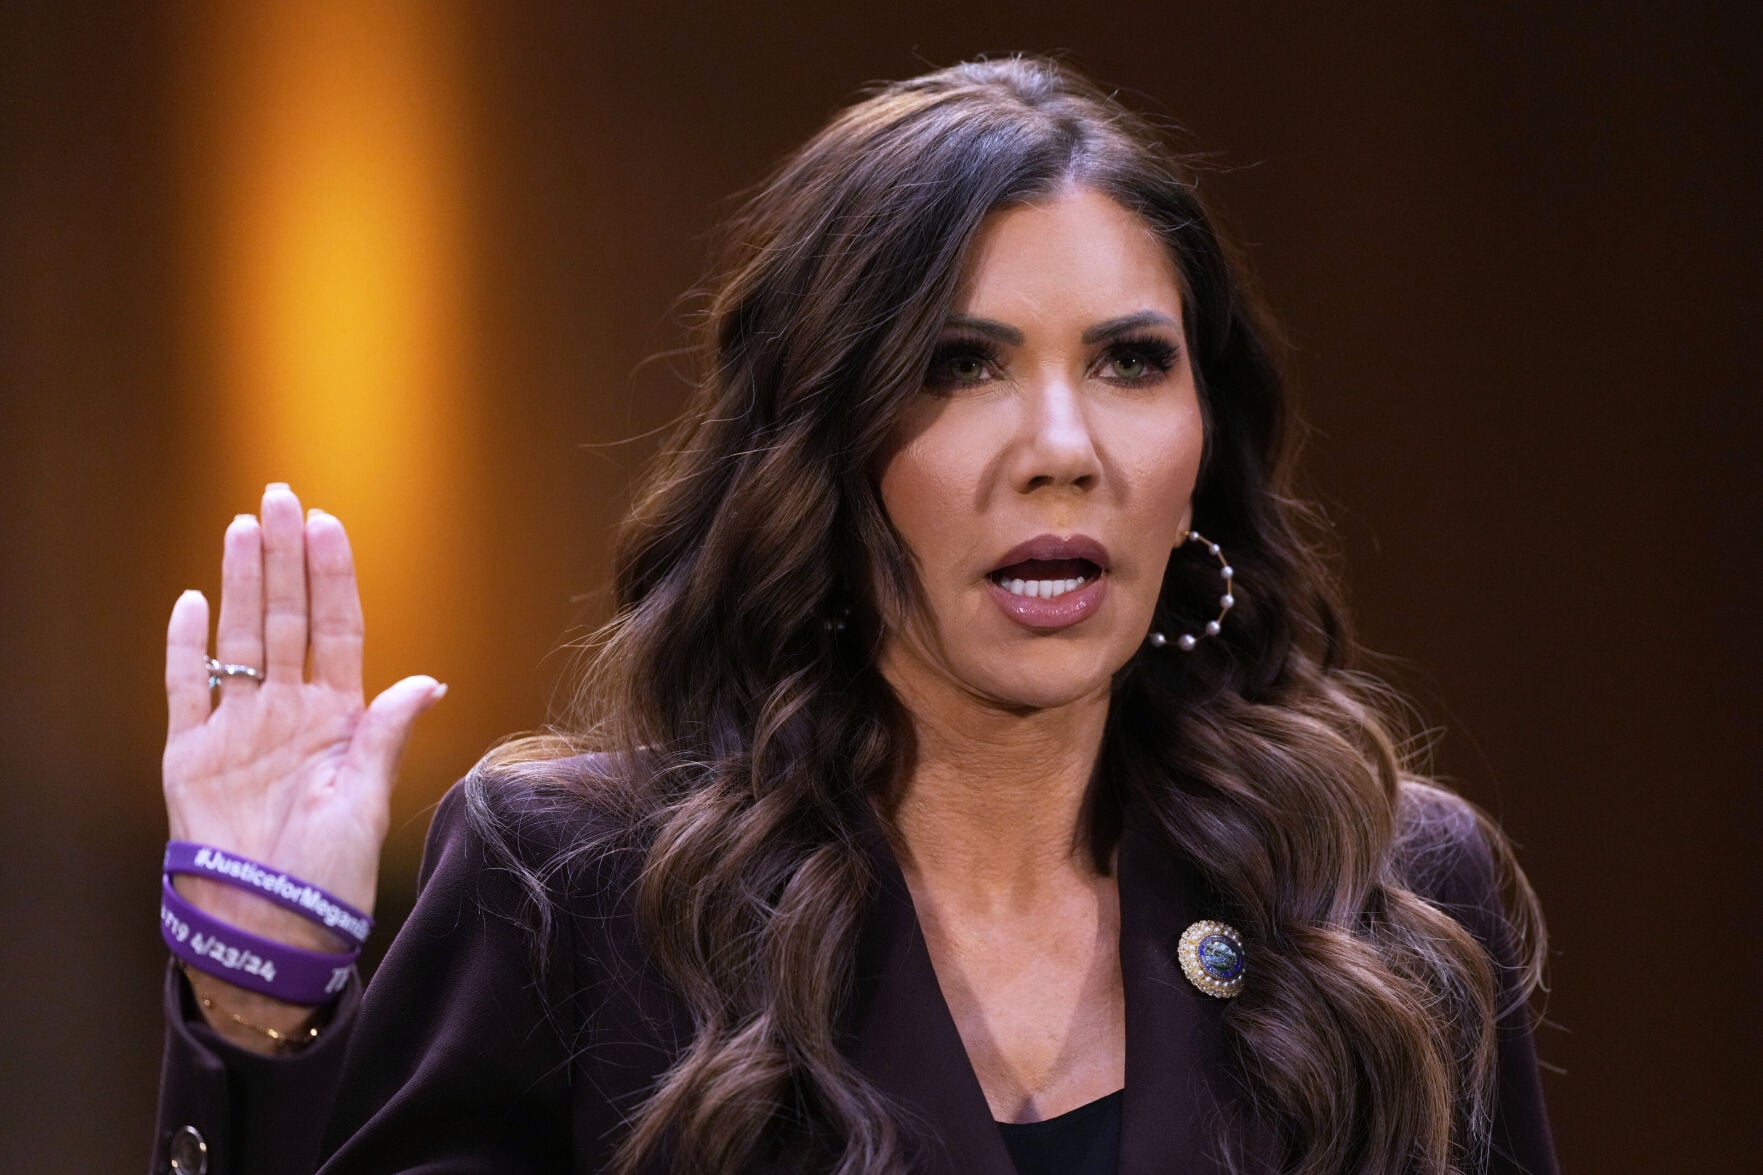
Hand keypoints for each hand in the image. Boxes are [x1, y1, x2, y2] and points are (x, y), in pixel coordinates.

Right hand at [162, 483, 444, 1026]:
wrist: (270, 928)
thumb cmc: (329, 874)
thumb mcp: (368, 800)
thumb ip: (388, 735)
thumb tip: (429, 681)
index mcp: (338, 718)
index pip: (336, 630)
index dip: (332, 578)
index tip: (329, 526)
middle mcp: (287, 711)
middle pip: (285, 618)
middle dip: (284, 558)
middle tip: (279, 497)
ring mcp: (237, 727)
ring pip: (239, 637)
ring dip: (241, 583)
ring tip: (243, 528)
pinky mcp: (190, 753)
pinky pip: (185, 687)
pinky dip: (185, 646)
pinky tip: (193, 601)